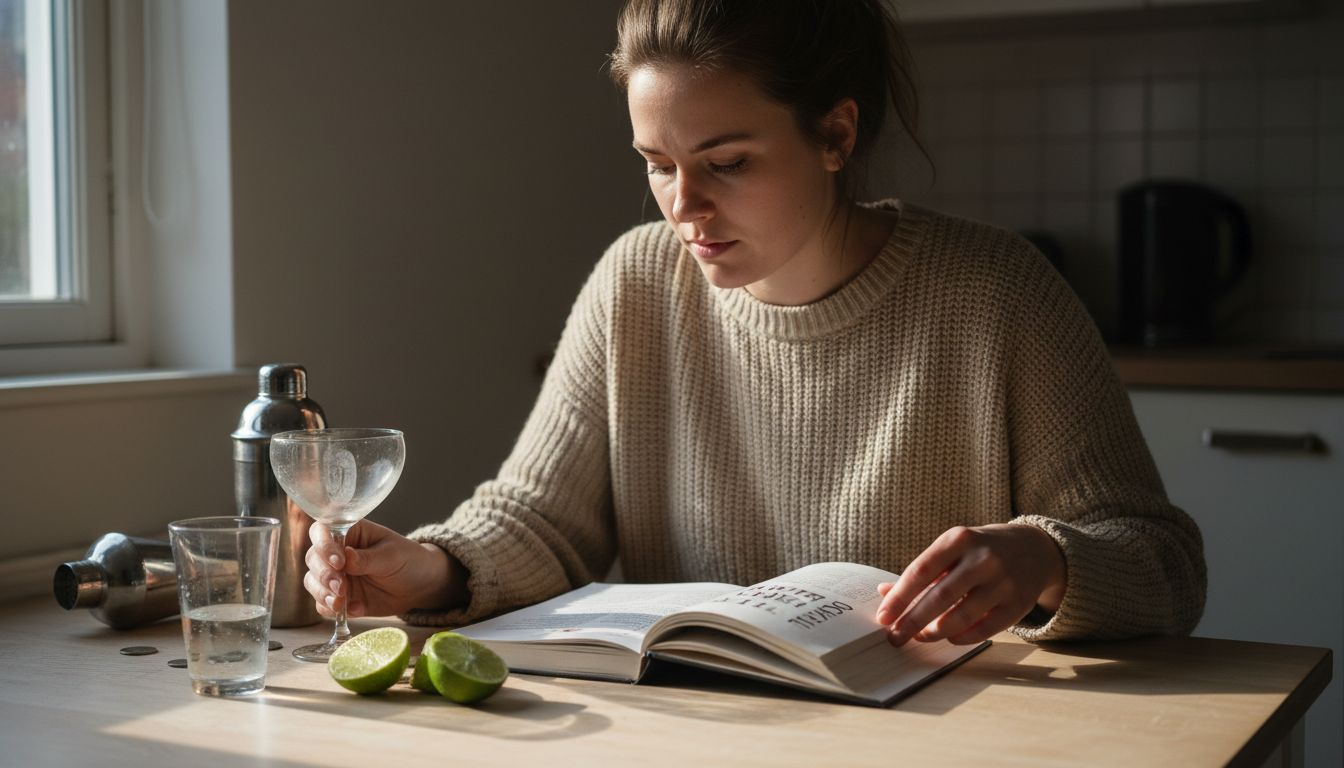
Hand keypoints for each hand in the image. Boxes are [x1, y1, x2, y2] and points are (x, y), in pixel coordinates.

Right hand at [303, 519, 461, 617]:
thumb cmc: (407, 559)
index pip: (323, 531)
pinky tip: (352, 611)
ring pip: (312, 582)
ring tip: (341, 603)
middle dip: (323, 574)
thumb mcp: (392, 555)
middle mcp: (336, 553)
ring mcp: (335, 575)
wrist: (419, 585)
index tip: (339, 562)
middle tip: (341, 587)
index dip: (324, 545)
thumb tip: (346, 556)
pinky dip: (331, 609)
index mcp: (349, 532)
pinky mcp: (337, 597)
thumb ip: (368, 558)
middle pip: (313, 559)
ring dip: (322, 593)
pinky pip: (323, 604)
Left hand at [875, 524, 1065, 645]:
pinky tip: (949, 638)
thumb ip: (921, 572)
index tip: (883, 617)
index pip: (921, 571)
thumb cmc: (980, 550)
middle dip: (912, 621)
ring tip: (920, 637)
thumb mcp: (952, 549)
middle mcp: (982, 558)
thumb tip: (883, 593)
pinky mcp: (1018, 603)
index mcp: (959, 539)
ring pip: (962, 615)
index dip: (899, 597)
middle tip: (894, 638)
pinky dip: (962, 637)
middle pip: (940, 596)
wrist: (1034, 548)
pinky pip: (985, 628)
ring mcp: (1003, 581)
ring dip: (935, 632)